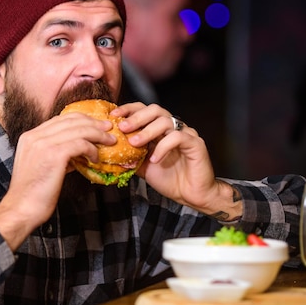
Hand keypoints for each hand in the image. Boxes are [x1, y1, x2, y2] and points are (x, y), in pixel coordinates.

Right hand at [0, 112, 114, 249]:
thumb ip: (56, 154)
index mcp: (30, 137)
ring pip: (78, 129)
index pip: (60, 119)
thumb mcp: (41, 166)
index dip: (81, 119)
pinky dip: (92, 149)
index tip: (96, 125)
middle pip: (71, 120)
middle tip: (108, 128)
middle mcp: (35, 136)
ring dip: (98, 134)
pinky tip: (96, 158)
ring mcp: (43, 144)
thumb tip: (78, 152)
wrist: (22, 209)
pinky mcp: (54, 155)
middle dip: (93, 123)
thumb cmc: (33, 193)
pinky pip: (80, 144)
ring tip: (109, 141)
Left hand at [111, 103, 239, 218]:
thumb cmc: (169, 179)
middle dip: (136, 117)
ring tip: (134, 143)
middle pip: (155, 110)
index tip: (113, 116)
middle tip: (122, 127)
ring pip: (165, 121)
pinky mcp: (195, 143)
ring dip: (147, 131)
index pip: (144, 110)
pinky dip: (163, 147)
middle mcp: (173, 127)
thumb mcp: (143, 167)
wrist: (189, 194)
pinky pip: (178, 137)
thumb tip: (110, 151)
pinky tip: (154, 159)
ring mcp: (185, 133)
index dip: (129, 109)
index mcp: (159, 129)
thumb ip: (130, 156)